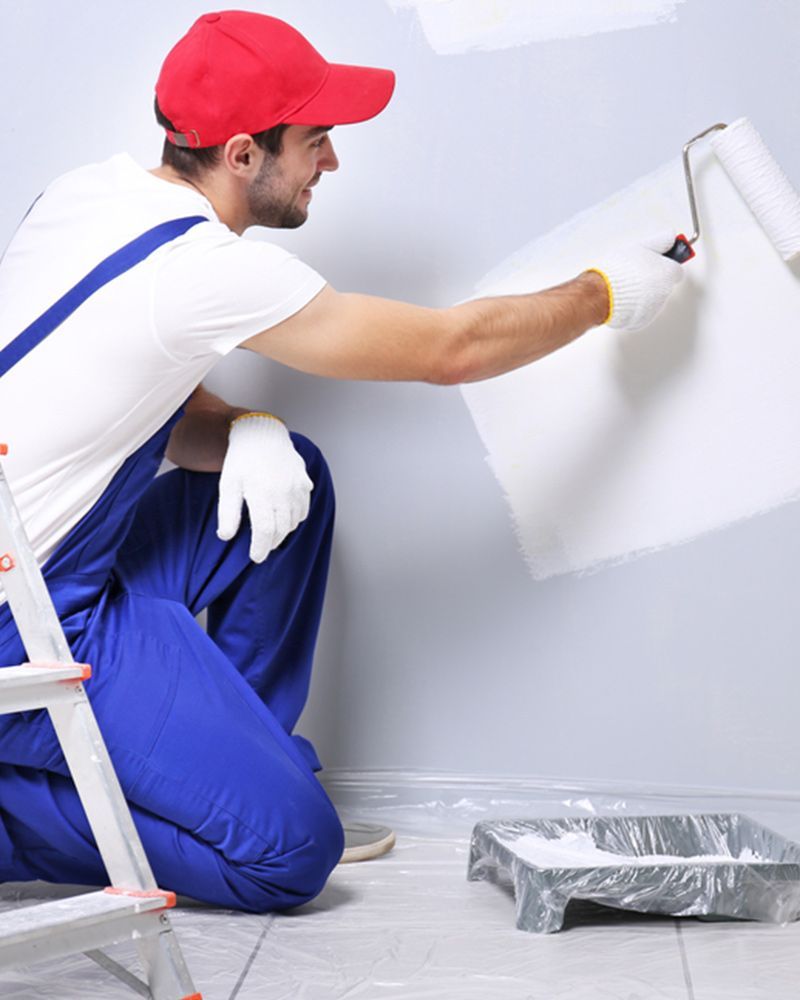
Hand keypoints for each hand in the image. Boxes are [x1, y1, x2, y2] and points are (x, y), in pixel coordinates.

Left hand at [217, 414, 312, 561]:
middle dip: (271, 542)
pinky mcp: (305, 483)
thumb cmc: (241, 460)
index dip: (260, 548)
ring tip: (271, 532)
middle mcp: (283, 492)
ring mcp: (297, 487)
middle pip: (281, 529)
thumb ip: (228, 512)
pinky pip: (303, 509)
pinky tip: (283, 516)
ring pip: (294, 521)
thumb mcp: (228, 485)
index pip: (265, 530)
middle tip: (262, 547)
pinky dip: (294, 518)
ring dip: (283, 532)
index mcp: (262, 493)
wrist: (262, 434)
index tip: (256, 557)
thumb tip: (226, 536)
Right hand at [590, 232, 683, 331]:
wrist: (600, 294)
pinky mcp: (641, 321)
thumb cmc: (618, 272)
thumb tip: (670, 236)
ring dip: (645, 293)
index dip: (666, 264)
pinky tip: (625, 297)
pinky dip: (636, 306)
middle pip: (665, 284)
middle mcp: (664, 293)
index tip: (660, 260)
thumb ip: (660, 241)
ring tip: (628, 284)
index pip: (676, 269)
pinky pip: (642, 312)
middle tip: (639, 272)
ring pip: (654, 299)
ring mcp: (653, 308)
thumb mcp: (640, 247)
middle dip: (654, 278)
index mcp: (667, 273)